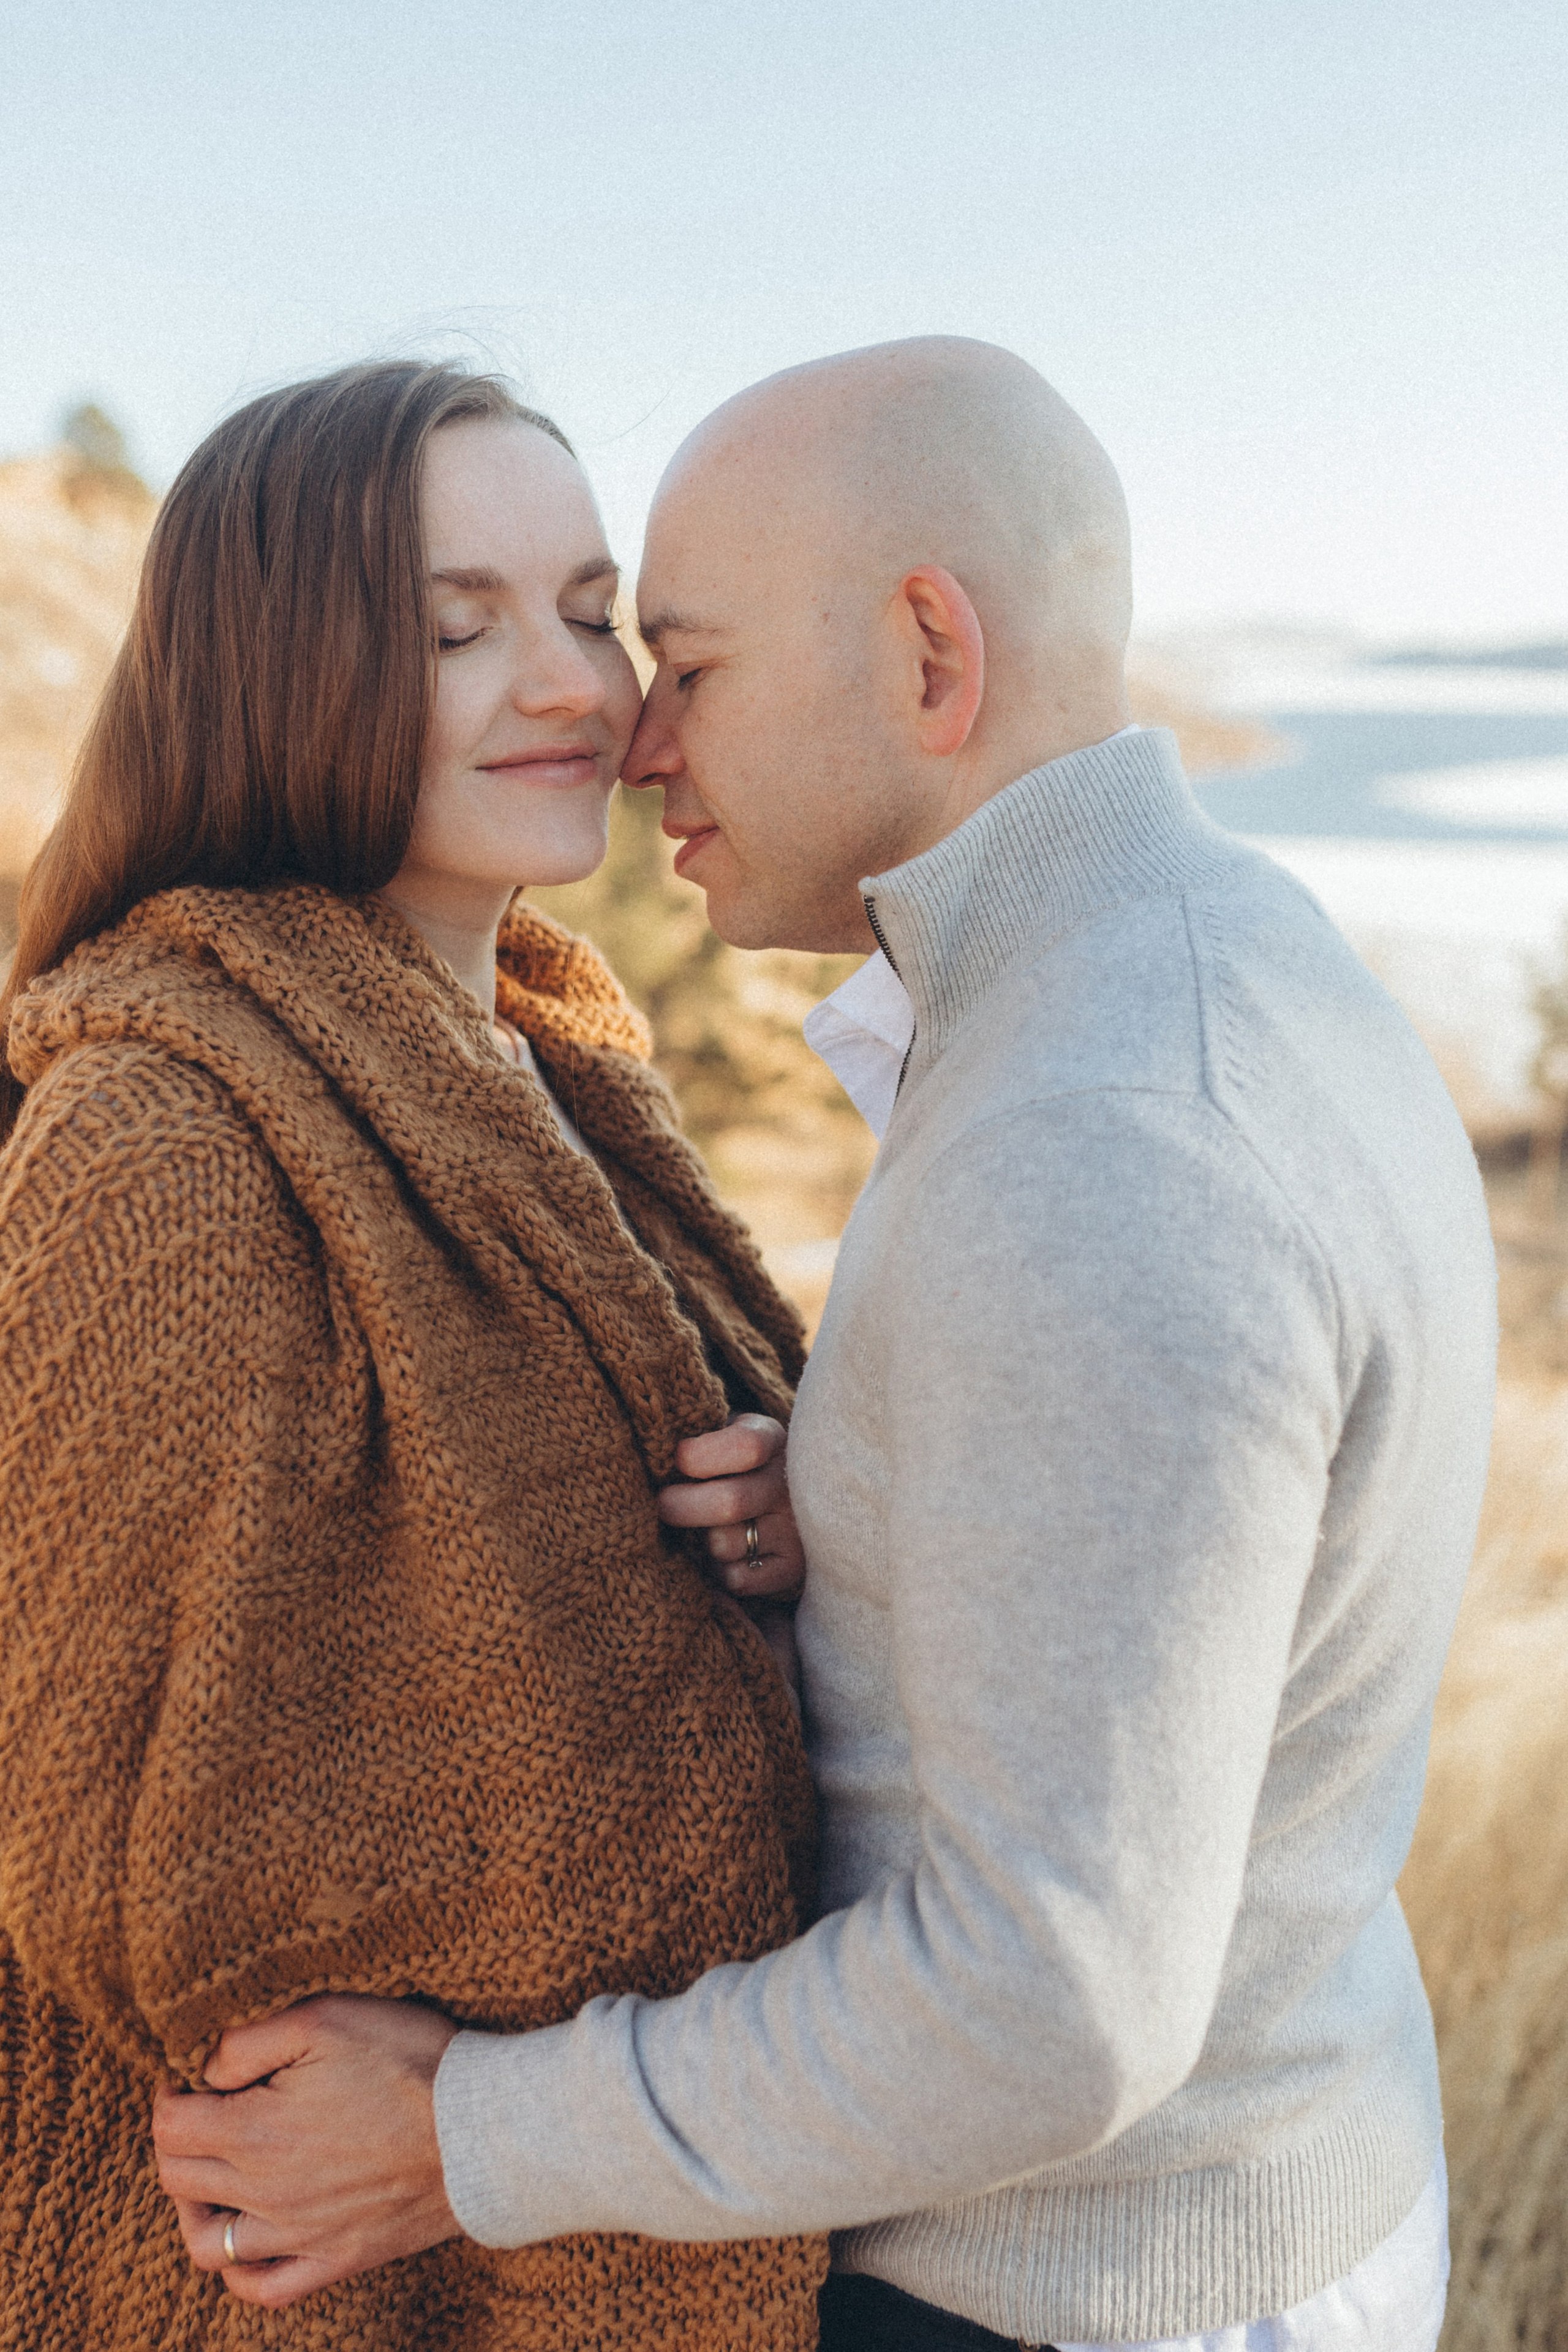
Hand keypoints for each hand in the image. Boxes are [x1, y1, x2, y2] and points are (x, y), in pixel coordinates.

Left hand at [153, 1994, 459, 2308]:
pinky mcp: (336, 2259)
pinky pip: (264, 2289)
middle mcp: (266, 2193)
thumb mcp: (327, 2017)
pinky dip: (239, 2274)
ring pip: (207, 2245)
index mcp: (256, 2132)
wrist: (483, 2128)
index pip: (170, 2128)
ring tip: (212, 2175)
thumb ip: (250, 2041)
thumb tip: (208, 2071)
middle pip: (178, 2181)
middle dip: (175, 2143)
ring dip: (193, 2208)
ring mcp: (299, 2236)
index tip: (185, 2079)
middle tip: (200, 2113)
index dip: (168, 2096)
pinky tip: (247, 2242)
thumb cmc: (408, 2062)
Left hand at [656, 1412, 804, 1601]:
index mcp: (773, 1441)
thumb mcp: (719, 1433)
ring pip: (725, 1544)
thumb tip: (655, 1456)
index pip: (746, 1446)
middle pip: (730, 1503)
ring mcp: (795, 1529)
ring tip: (701, 1528)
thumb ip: (695, 1436)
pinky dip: (717, 1571)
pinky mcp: (791, 1568)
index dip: (702, 1456)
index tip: (678, 1459)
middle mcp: (791, 1486)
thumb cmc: (727, 1462)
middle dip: (681, 1506)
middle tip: (662, 1504)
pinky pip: (736, 1579)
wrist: (772, 1497)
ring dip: (700, 1541)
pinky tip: (720, 1554)